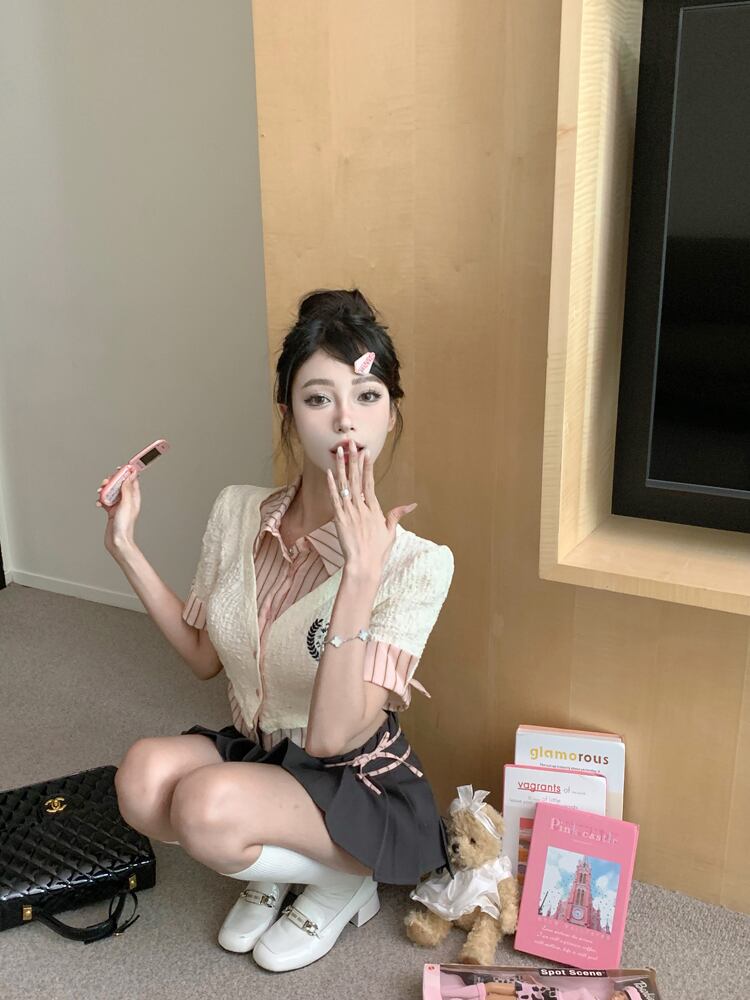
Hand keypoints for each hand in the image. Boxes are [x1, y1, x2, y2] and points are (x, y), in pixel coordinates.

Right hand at [96, 466, 140, 552]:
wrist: (117, 541)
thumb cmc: (124, 525)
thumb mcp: (126, 503)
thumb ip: (127, 489)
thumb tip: (130, 475)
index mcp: (134, 498)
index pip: (132, 481)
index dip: (126, 473)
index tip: (120, 468)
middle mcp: (127, 501)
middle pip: (119, 485)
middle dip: (112, 481)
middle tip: (106, 481)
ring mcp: (119, 506)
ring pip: (111, 492)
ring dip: (104, 490)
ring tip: (100, 492)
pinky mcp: (111, 511)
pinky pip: (105, 501)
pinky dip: (101, 500)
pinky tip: (98, 503)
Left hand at [326, 440, 416, 575]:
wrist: (364, 565)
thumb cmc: (378, 551)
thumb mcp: (391, 531)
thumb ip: (397, 515)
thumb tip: (412, 504)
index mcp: (374, 509)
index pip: (370, 483)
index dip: (367, 467)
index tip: (366, 453)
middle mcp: (362, 508)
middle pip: (357, 479)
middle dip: (354, 460)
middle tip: (351, 444)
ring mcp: (350, 513)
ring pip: (345, 485)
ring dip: (342, 467)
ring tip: (339, 452)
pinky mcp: (339, 520)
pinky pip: (335, 499)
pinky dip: (332, 485)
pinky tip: (330, 472)